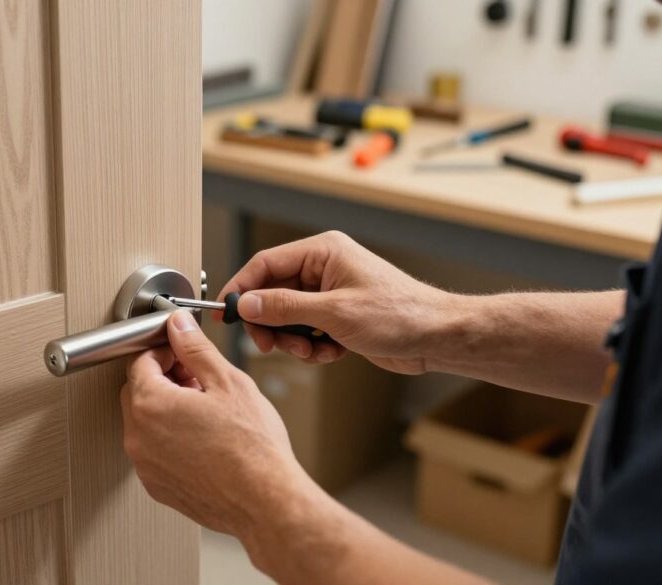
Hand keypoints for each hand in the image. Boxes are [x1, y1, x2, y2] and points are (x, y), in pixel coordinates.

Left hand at [121, 310, 307, 536]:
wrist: (266, 501)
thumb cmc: (252, 448)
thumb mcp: (226, 381)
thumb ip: (195, 348)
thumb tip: (178, 327)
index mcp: (151, 405)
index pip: (140, 361)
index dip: (164, 351)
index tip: (183, 352)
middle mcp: (139, 438)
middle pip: (138, 391)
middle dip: (164, 378)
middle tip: (199, 379)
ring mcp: (146, 466)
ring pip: (146, 422)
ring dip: (167, 409)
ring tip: (206, 410)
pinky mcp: (158, 486)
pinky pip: (154, 451)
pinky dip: (170, 439)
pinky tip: (203, 438)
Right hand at [218, 231, 455, 373]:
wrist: (436, 338)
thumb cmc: (400, 315)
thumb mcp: (334, 312)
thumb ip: (285, 307)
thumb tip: (246, 304)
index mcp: (323, 252)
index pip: (265, 264)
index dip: (242, 288)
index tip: (224, 313)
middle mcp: (323, 268)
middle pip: (272, 293)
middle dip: (271, 323)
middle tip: (269, 345)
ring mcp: (330, 293)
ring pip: (287, 316)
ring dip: (293, 339)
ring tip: (313, 350)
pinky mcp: (337, 316)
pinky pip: (306, 330)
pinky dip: (312, 346)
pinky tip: (332, 352)